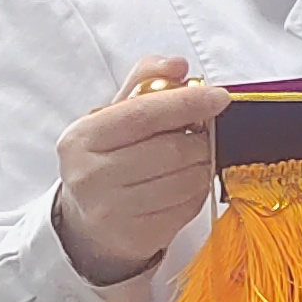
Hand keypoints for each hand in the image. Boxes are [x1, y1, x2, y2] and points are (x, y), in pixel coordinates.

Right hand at [52, 57, 231, 285]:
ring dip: (202, 165)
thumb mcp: (113, 116)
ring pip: (186, 181)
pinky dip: (198, 191)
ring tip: (193, 158)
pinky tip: (186, 183)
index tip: (218, 97)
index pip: (144, 115)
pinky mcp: (137, 236)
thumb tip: (177, 64)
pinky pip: (188, 207)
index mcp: (82, 138)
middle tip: (203, 133)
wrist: (87, 222)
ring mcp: (113, 211)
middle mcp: (91, 176)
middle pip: (172, 150)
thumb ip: (145, 82)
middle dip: (200, 139)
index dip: (187, 103)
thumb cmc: (106, 159)